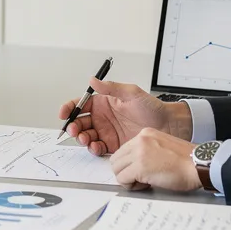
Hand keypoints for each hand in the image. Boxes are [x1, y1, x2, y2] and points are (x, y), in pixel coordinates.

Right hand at [58, 79, 183, 155]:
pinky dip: (93, 148)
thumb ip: (111, 88)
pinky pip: (97, 147)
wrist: (167, 126)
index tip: (64, 113)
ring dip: (81, 138)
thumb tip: (93, 80)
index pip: (80, 104)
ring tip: (85, 139)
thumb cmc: (152, 107)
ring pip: (86, 135)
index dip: (69, 108)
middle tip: (74, 130)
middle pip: (80, 121)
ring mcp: (106, 132)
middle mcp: (102, 117)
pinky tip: (96, 147)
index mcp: (103, 102)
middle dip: (73, 126)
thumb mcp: (132, 93)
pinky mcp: (112, 145)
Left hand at [109, 128, 201, 192]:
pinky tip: (145, 185)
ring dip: (127, 179)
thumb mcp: (163, 146)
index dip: (130, 164)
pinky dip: (131, 186)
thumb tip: (135, 165)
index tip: (140, 171)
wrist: (199, 165)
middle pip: (116, 159)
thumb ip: (148, 151)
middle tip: (139, 179)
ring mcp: (139, 152)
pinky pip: (122, 179)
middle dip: (125, 172)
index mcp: (146, 134)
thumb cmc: (188, 161)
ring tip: (143, 182)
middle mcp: (140, 140)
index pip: (124, 150)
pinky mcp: (140, 167)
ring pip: (116, 169)